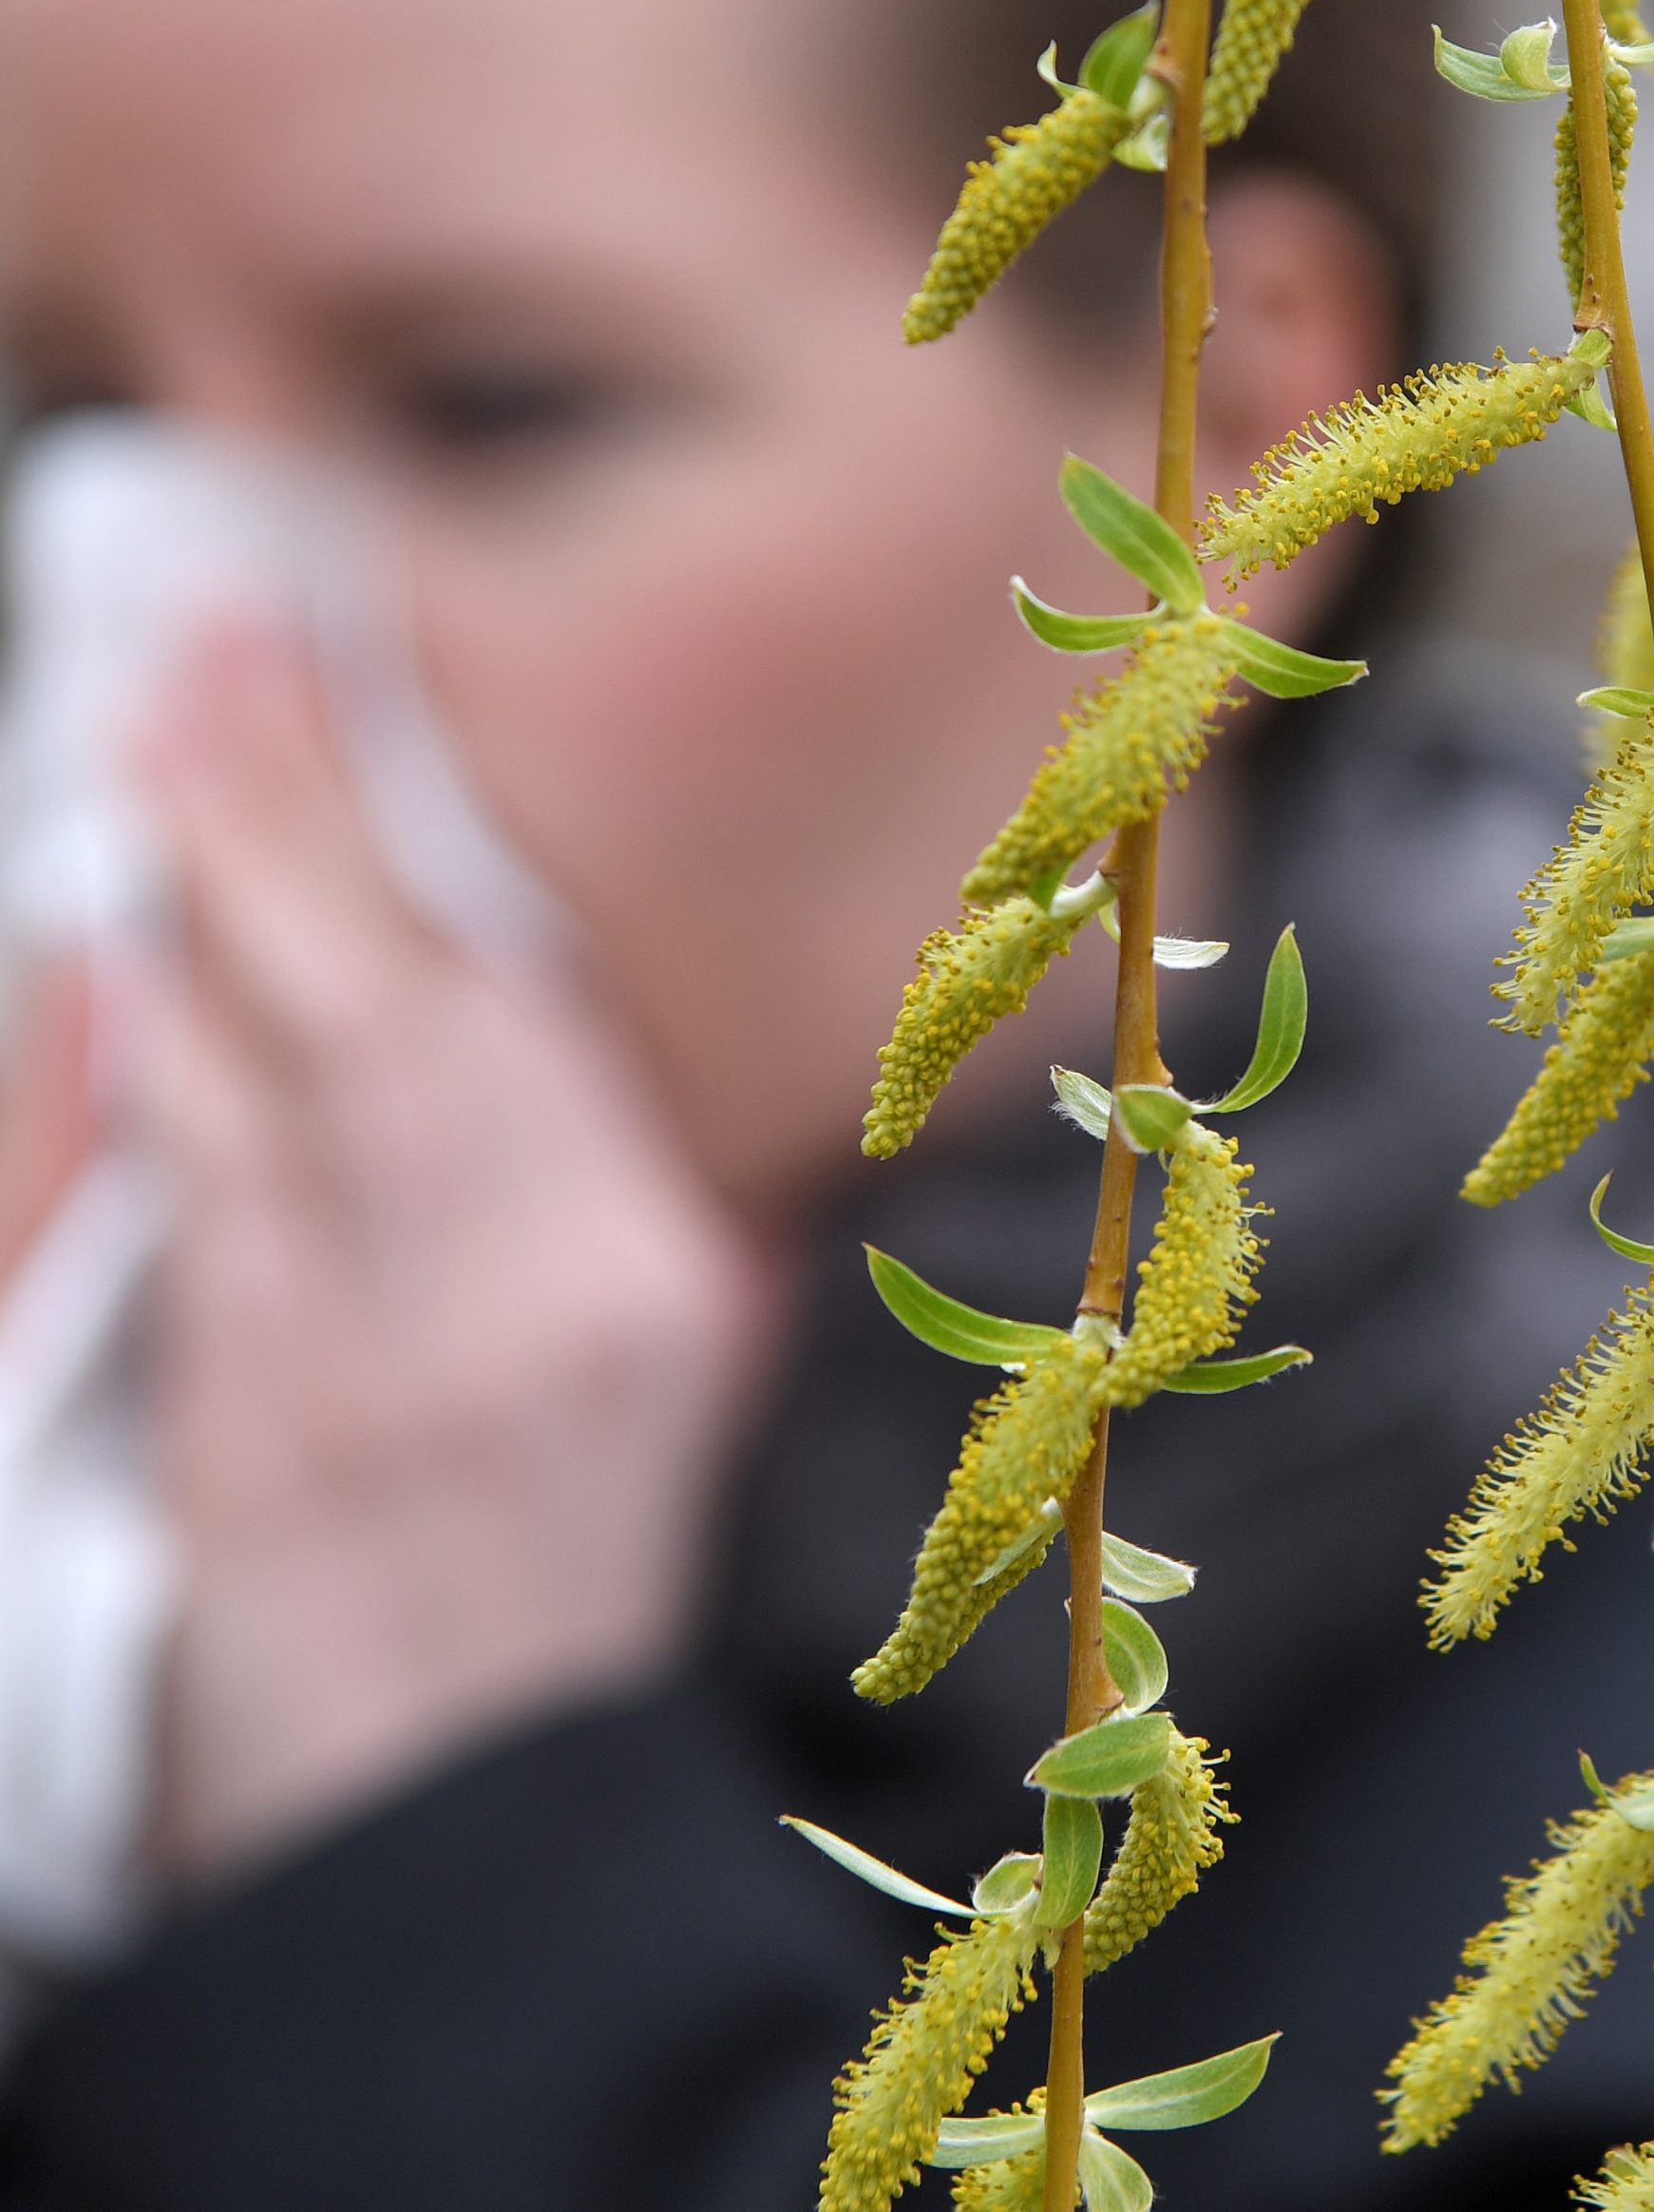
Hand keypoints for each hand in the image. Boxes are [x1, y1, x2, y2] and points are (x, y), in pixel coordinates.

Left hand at [131, 631, 773, 1885]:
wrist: (457, 1826)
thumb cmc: (573, 1617)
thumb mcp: (693, 1422)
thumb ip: (698, 1268)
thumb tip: (693, 1150)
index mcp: (656, 1287)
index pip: (524, 1015)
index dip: (423, 843)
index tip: (361, 704)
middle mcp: (532, 1292)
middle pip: (396, 999)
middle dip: (296, 810)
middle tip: (220, 657)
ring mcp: (379, 1351)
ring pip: (285, 1067)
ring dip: (210, 893)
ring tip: (157, 742)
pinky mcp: (253, 1417)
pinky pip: (206, 1196)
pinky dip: (157, 1055)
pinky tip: (124, 950)